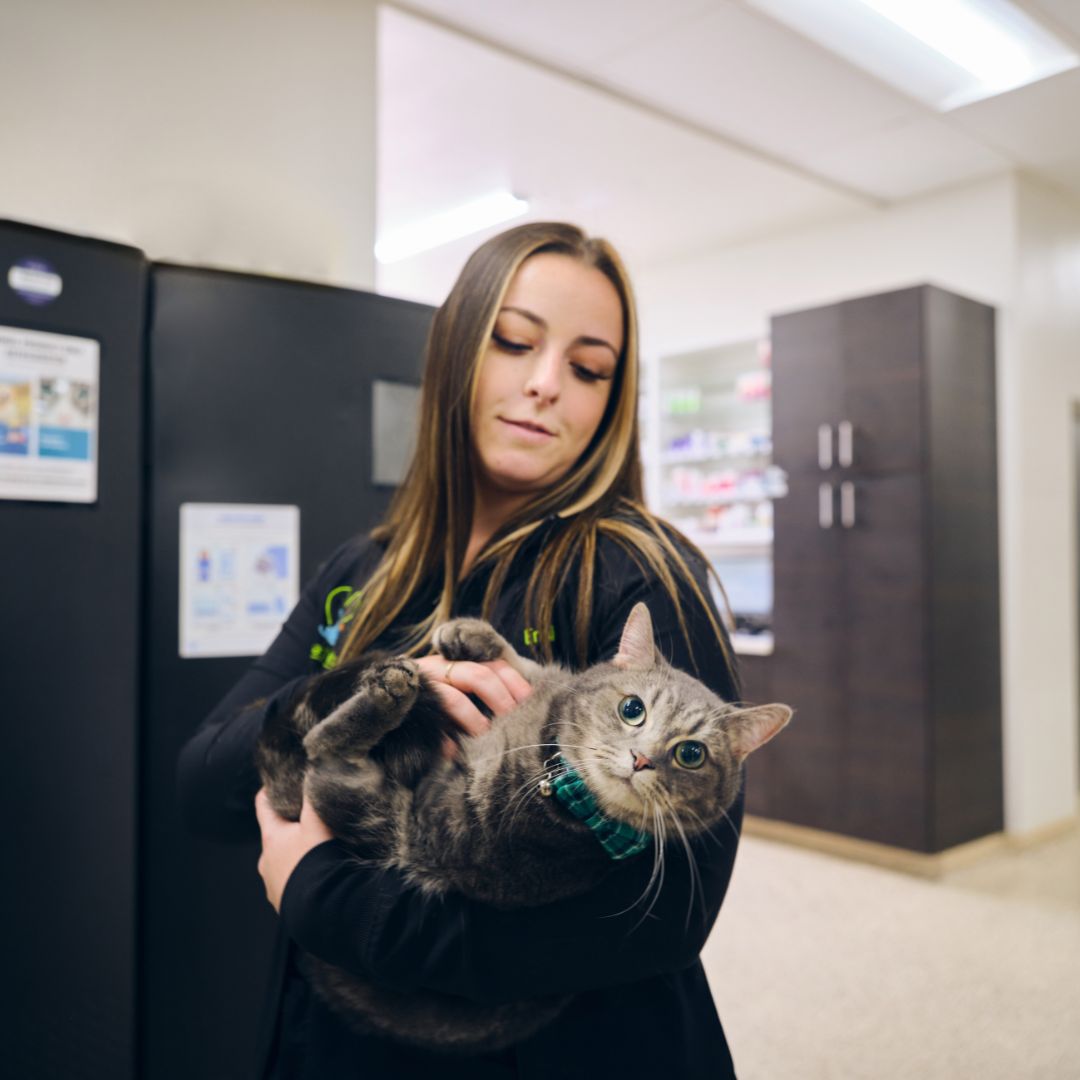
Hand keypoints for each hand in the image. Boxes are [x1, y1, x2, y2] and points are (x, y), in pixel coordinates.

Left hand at [254, 788, 332, 911]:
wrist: (321, 906)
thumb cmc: (316, 861)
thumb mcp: (318, 823)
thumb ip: (314, 796)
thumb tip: (313, 769)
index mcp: (271, 838)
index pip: (263, 806)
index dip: (269, 791)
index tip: (277, 782)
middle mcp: (265, 861)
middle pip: (274, 835)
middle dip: (289, 827)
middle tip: (308, 818)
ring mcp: (272, 883)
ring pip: (282, 860)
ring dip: (295, 854)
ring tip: (316, 850)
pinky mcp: (282, 901)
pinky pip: (290, 882)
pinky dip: (300, 875)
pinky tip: (317, 875)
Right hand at [414, 654, 531, 750]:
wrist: (378, 713)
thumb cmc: (430, 709)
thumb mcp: (458, 694)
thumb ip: (482, 693)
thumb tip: (523, 704)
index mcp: (458, 662)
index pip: (493, 663)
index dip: (515, 681)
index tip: (530, 702)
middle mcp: (440, 668)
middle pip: (479, 675)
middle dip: (501, 701)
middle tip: (514, 725)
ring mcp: (421, 685)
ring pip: (455, 698)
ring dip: (475, 722)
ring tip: (486, 741)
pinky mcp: (404, 706)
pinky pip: (429, 722)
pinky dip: (445, 740)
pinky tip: (454, 754)